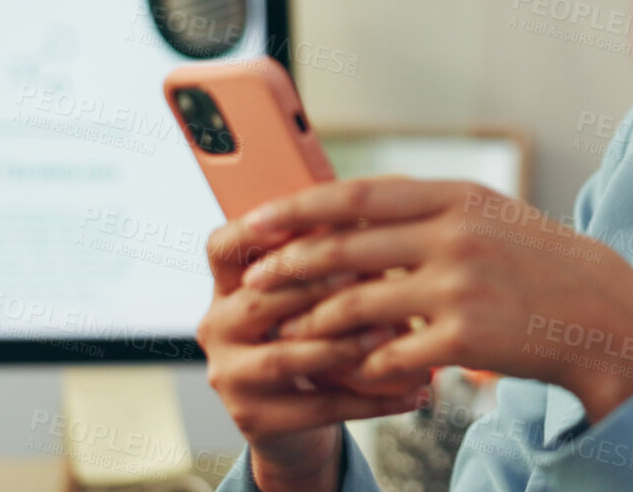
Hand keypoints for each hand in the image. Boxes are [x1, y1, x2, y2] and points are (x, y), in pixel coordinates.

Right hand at [196, 217, 430, 491]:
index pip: (222, 247)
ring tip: (391, 333)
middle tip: (366, 274)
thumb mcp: (311, 295)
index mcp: (229, 286)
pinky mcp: (254, 418)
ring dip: (340, 344)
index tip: (300, 216)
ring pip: (283, 357)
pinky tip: (413, 393)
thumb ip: (328, 259)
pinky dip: (370, 401)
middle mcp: (218, 327)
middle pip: (258, 300)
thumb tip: (379, 214)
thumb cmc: (313, 335)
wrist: (293, 419)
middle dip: (314, 286)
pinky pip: (318, 408)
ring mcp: (231, 375)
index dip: (252, 231)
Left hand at [240, 178, 632, 422]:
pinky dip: (364, 362)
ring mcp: (460, 287)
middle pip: (345, 246)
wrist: (601, 312)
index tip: (258, 218)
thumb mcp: (490, 215)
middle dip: (290, 264)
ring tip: (289, 332)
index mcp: (457, 197)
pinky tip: (353, 368)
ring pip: (357, 303)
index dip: (298, 206)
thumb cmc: (537, 262)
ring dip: (313, 321)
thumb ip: (429, 207)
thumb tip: (355, 201)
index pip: (357, 193)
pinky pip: (391, 353)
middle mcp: (455, 235)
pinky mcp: (466, 337)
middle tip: (255, 278)